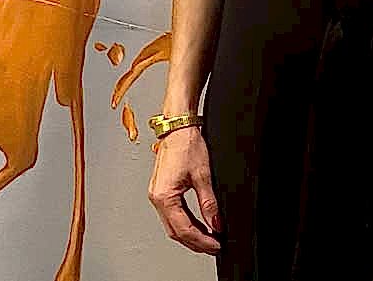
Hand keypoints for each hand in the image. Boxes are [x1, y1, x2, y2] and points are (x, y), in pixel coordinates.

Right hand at [148, 126, 221, 254]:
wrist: (178, 125)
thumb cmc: (186, 143)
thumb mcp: (202, 175)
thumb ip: (208, 202)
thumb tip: (215, 222)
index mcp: (164, 196)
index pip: (183, 229)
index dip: (201, 240)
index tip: (215, 244)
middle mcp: (156, 198)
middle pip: (176, 231)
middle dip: (195, 241)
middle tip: (213, 245)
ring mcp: (157, 195)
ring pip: (173, 225)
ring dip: (190, 234)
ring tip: (208, 238)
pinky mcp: (161, 190)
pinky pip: (172, 214)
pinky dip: (185, 223)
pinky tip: (197, 225)